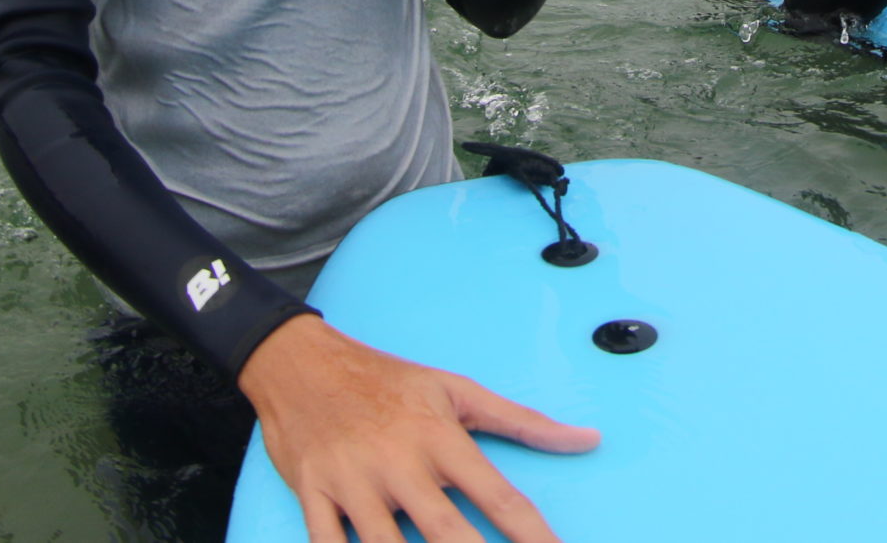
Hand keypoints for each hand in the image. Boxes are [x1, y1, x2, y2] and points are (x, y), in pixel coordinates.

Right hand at [240, 314, 598, 542]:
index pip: (499, 498)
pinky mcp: (313, 495)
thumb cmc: (384, 379)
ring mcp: (353, 483)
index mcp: (439, 437)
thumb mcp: (456, 390)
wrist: (299, 361)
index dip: (533, 537)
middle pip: (445, 532)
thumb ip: (523, 422)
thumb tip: (587, 439)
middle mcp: (399, 463)